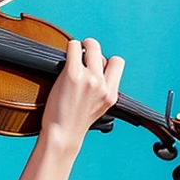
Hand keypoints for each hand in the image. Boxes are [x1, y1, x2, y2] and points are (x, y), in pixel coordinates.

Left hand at [41, 37, 123, 153]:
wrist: (61, 134)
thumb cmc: (73, 124)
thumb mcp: (97, 108)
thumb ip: (100, 91)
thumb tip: (95, 75)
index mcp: (111, 95)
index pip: (117, 64)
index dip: (106, 61)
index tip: (94, 65)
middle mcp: (103, 85)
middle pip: (106, 54)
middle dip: (95, 50)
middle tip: (84, 52)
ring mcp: (89, 78)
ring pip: (92, 47)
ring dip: (83, 45)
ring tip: (75, 51)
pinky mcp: (72, 74)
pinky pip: (74, 48)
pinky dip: (71, 46)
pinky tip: (66, 53)